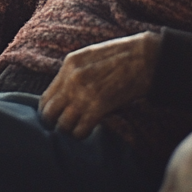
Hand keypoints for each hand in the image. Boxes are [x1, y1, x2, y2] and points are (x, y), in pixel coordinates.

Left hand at [38, 32, 160, 138]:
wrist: (145, 58)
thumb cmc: (121, 57)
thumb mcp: (90, 57)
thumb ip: (75, 73)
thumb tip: (65, 95)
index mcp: (69, 64)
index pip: (46, 96)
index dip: (46, 111)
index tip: (52, 118)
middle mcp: (72, 79)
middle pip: (49, 112)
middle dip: (53, 123)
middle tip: (60, 128)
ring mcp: (84, 94)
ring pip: (63, 124)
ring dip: (68, 131)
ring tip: (75, 130)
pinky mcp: (99, 107)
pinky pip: (80, 130)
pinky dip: (81, 134)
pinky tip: (86, 131)